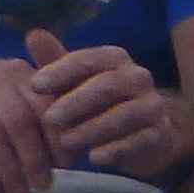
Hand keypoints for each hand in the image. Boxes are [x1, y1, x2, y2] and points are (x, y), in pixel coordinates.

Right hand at [0, 54, 63, 192]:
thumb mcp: (13, 93)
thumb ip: (43, 114)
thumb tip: (76, 154)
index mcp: (17, 72)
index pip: (45, 106)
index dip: (58, 138)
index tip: (67, 166)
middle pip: (20, 123)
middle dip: (36, 160)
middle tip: (44, 187)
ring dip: (9, 171)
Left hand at [24, 30, 180, 178]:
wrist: (138, 134)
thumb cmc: (96, 103)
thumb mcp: (72, 83)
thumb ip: (53, 61)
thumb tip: (33, 34)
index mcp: (115, 58)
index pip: (88, 59)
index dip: (61, 70)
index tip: (34, 85)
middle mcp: (138, 77)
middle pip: (109, 84)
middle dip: (76, 102)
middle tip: (49, 119)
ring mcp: (153, 105)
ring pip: (126, 113)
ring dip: (93, 128)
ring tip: (66, 142)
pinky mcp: (160, 133)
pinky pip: (140, 140)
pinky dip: (117, 149)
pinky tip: (94, 158)